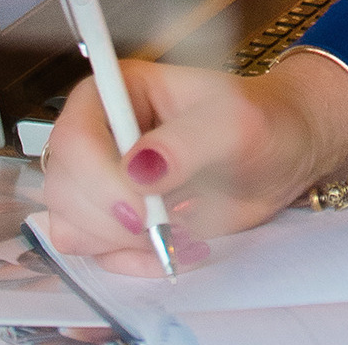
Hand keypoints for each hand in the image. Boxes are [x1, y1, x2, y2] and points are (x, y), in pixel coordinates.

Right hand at [42, 51, 347, 275]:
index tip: (139, 207)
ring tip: (180, 230)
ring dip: (121, 242)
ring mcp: (102, 177)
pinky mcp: (114, 216)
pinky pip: (96, 252)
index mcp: (120, 89)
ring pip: (70, 225)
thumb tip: (138, 168)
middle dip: (111, 218)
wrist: (284, 152)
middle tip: (164, 225)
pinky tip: (175, 245)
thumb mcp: (236, 124)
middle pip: (64, 187)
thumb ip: (189, 142)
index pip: (75, 136)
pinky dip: (131, 259)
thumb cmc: (263, 121)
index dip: (96, 179)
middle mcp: (101, 131)